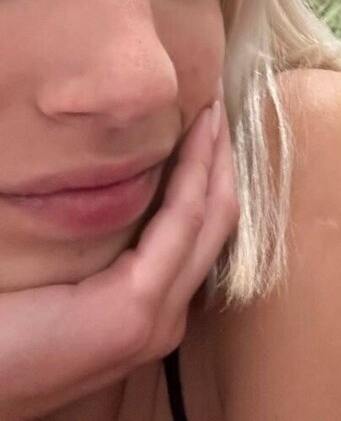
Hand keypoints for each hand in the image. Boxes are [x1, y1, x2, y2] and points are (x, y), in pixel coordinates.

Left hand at [0, 98, 238, 419]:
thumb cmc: (5, 333)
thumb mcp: (64, 282)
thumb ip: (100, 249)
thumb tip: (117, 184)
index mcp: (150, 314)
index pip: (199, 231)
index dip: (211, 172)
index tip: (209, 121)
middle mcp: (166, 319)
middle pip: (217, 220)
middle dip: (223, 159)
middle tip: (221, 104)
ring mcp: (155, 319)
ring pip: (209, 217)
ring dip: (216, 159)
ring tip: (214, 113)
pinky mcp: (134, 311)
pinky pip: (181, 223)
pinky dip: (196, 174)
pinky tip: (195, 139)